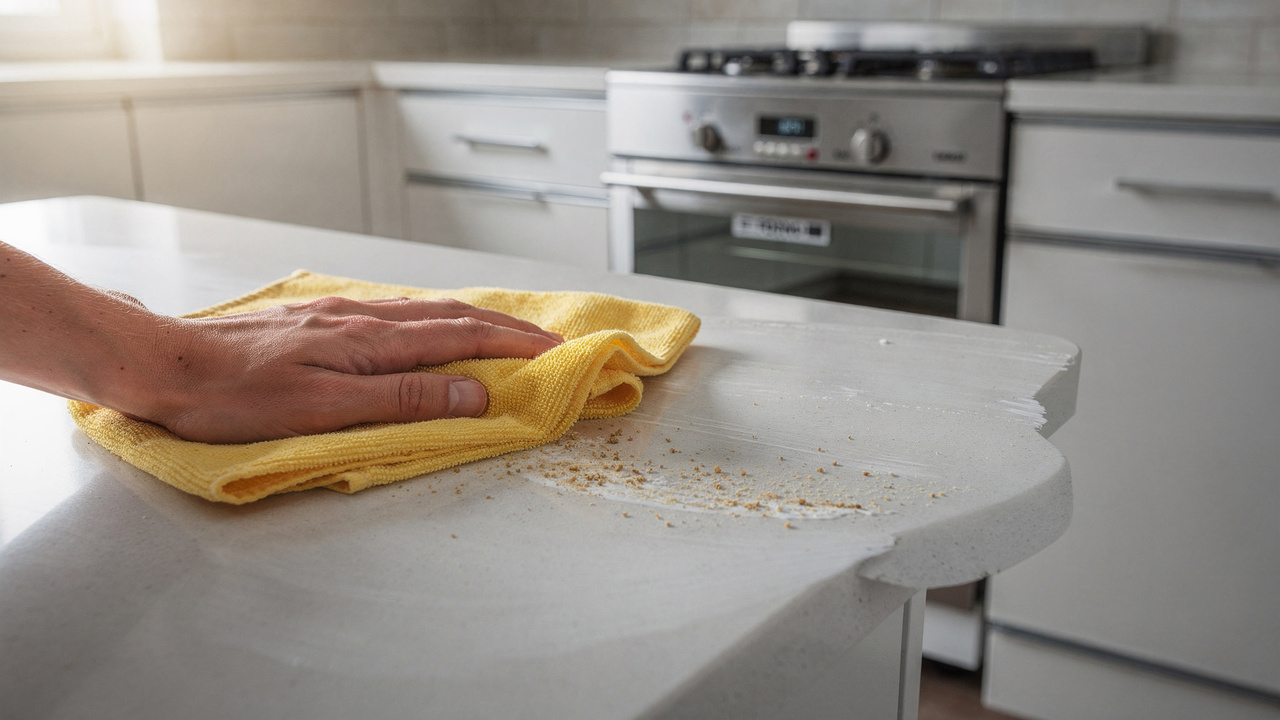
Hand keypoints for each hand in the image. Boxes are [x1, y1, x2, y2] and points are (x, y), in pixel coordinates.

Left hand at [141, 296, 562, 442]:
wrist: (166, 365)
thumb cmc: (235, 397)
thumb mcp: (324, 409)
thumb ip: (402, 400)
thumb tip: (472, 392)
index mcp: (369, 339)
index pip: (460, 337)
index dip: (513, 346)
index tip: (556, 354)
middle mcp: (360, 316)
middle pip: (451, 315)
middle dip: (506, 329)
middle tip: (548, 342)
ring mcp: (337, 313)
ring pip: (423, 310)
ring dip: (473, 320)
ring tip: (504, 332)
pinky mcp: (317, 318)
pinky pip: (395, 314)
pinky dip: (433, 320)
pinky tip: (429, 327)